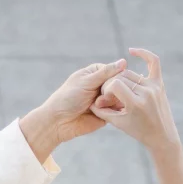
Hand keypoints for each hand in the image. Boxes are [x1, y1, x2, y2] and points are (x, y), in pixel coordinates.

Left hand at [19, 59, 143, 160]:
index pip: (115, 71)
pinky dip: (111, 112)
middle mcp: (101, 85)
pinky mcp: (105, 115)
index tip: (106, 83)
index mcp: (96, 73)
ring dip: (110, 102)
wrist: (58, 122)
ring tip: (96, 106)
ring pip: (119, 98)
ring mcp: (104, 100)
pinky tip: (102, 113)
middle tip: (99, 97)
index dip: (115, 77)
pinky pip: (115, 112)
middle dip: (112, 91)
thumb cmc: (68, 97)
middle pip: (119, 85)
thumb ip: (106, 72)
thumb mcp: (87, 81)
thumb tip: (124, 61)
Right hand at [91, 48, 180, 154]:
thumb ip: (104, 112)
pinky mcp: (159, 83)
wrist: (162, 135)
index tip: (105, 98)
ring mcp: (154, 86)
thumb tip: (91, 102)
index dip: (107, 89)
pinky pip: (153, 61)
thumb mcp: (119, 124)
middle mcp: (146, 92)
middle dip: (111, 85)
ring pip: (130, 73)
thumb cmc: (139, 132)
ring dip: (120, 79)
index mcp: (136, 104)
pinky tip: (132, 51)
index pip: (115, 84)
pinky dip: (143, 54)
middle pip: (122, 78)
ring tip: (117, 90)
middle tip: (109, 96)